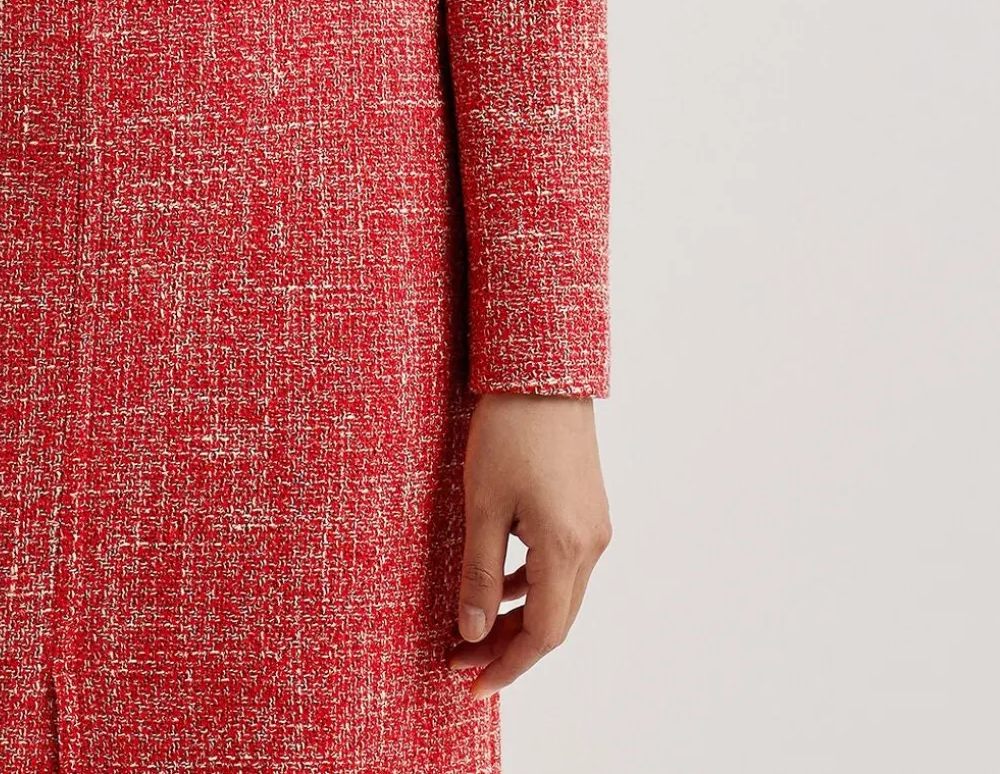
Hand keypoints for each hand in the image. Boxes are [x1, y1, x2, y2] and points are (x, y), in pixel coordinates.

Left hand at [448, 393, 611, 701]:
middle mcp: (590, 545)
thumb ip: (479, 573)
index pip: (542, 635)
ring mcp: (594, 527)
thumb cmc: (510, 430)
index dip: (506, 665)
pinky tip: (500, 584)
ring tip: (473, 629)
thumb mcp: (483, 503)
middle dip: (508, 648)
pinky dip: (531, 586)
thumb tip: (473, 632)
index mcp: (566, 549)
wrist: (544, 372)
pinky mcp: (587, 509)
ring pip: (560, 596)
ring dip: (519, 618)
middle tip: (461, 660)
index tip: (471, 683)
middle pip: (554, 622)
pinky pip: (562, 566)